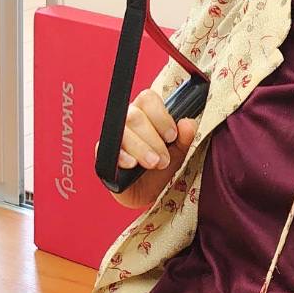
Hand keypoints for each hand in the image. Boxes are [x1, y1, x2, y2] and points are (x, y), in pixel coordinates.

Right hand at [107, 87, 198, 209]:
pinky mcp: (104, 153)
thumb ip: (185, 137)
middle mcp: (128, 119)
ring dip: (140, 148)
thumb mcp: (178, 152)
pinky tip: (132, 165)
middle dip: (153, 138)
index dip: (160, 115)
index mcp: (146, 112)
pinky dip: (122, 156)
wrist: (148, 194)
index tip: (172, 135)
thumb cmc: (161, 167)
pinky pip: (107, 148)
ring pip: (122, 131)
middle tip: (164, 159)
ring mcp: (115, 135)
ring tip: (153, 163)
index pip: (148, 99)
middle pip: (135, 116)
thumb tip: (188, 122)